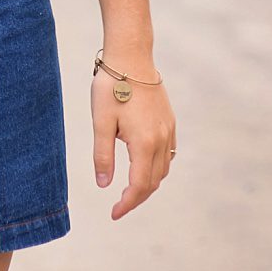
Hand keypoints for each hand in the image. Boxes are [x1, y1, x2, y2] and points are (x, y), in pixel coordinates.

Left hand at [90, 57, 175, 219]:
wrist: (131, 57)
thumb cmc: (112, 88)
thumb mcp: (101, 123)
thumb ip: (102, 156)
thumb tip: (104, 185)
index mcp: (144, 142)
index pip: (140, 185)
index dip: (127, 204)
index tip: (113, 213)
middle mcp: (161, 139)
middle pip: (154, 181)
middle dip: (137, 197)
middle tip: (118, 205)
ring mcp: (168, 129)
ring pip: (163, 169)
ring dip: (148, 183)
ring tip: (129, 188)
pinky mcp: (169, 120)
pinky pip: (168, 153)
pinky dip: (157, 167)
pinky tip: (142, 165)